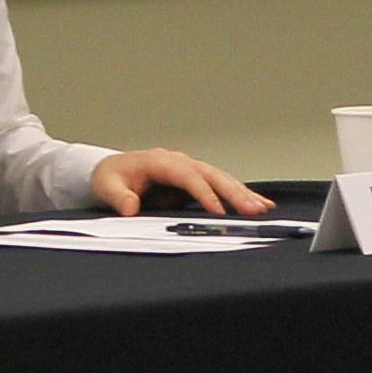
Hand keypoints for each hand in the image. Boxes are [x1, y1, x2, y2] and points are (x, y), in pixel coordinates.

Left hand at [90, 148, 272, 216]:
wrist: (111, 171)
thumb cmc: (111, 177)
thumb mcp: (106, 186)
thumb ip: (118, 197)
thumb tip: (130, 208)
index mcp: (160, 162)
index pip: (187, 176)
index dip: (204, 193)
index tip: (218, 210)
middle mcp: (179, 162)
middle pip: (212, 175)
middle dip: (234, 192)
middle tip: (255, 209)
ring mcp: (189, 170)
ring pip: (221, 179)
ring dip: (243, 194)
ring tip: (264, 208)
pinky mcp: (194, 181)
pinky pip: (219, 186)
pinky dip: (238, 195)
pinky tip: (258, 204)